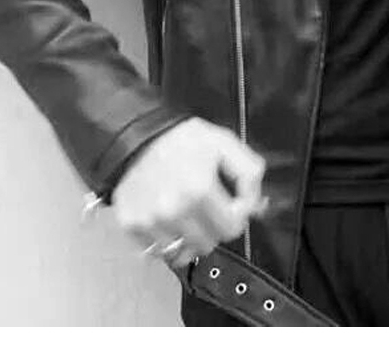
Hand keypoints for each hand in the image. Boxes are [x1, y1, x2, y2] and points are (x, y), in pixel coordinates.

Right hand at [111, 117, 267, 267]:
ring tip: (184, 211)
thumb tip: (257, 206)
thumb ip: (249, 174)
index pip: (232, 228)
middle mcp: (173, 209)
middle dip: (212, 228)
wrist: (138, 135)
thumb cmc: (182, 140)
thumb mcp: (225, 143)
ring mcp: (151, 221)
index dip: (235, 215)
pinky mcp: (132, 225)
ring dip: (188, 236)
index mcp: (199, 189)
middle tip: (204, 206)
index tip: (229, 204)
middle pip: (208, 244)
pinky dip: (164, 239)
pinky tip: (165, 217)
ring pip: (183, 252)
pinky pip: (156, 251)